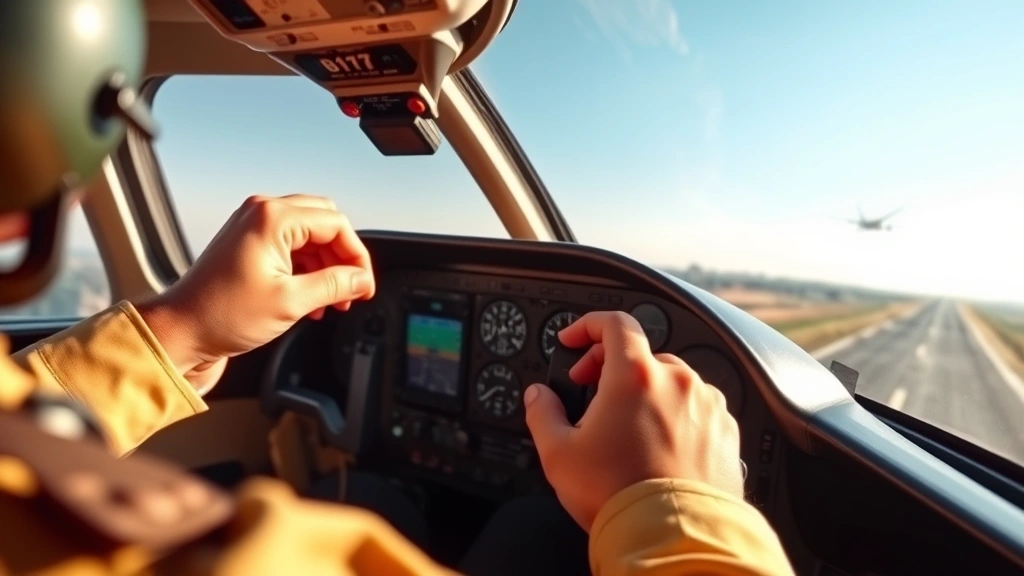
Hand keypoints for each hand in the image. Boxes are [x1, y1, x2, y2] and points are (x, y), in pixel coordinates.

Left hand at [137, 195, 374, 391]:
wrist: (182, 331)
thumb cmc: (222, 315)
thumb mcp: (291, 302)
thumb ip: (335, 285)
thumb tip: (361, 280)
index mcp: (273, 218)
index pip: (336, 225)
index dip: (357, 257)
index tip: (364, 285)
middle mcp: (262, 213)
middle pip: (326, 223)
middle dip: (343, 258)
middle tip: (352, 288)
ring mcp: (253, 225)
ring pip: (311, 235)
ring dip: (327, 265)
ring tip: (333, 299)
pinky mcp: (249, 242)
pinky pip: (292, 245)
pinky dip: (308, 268)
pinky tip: (312, 297)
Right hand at [523, 311, 742, 531]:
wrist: (671, 538)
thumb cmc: (618, 495)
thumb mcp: (559, 454)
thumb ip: (543, 412)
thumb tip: (538, 397)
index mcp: (635, 376)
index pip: (614, 323)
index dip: (588, 325)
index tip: (574, 340)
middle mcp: (677, 381)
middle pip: (641, 354)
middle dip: (610, 366)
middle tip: (590, 391)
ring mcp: (707, 405)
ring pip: (671, 381)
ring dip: (645, 391)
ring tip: (626, 426)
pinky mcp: (726, 430)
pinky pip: (697, 408)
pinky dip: (675, 414)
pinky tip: (657, 444)